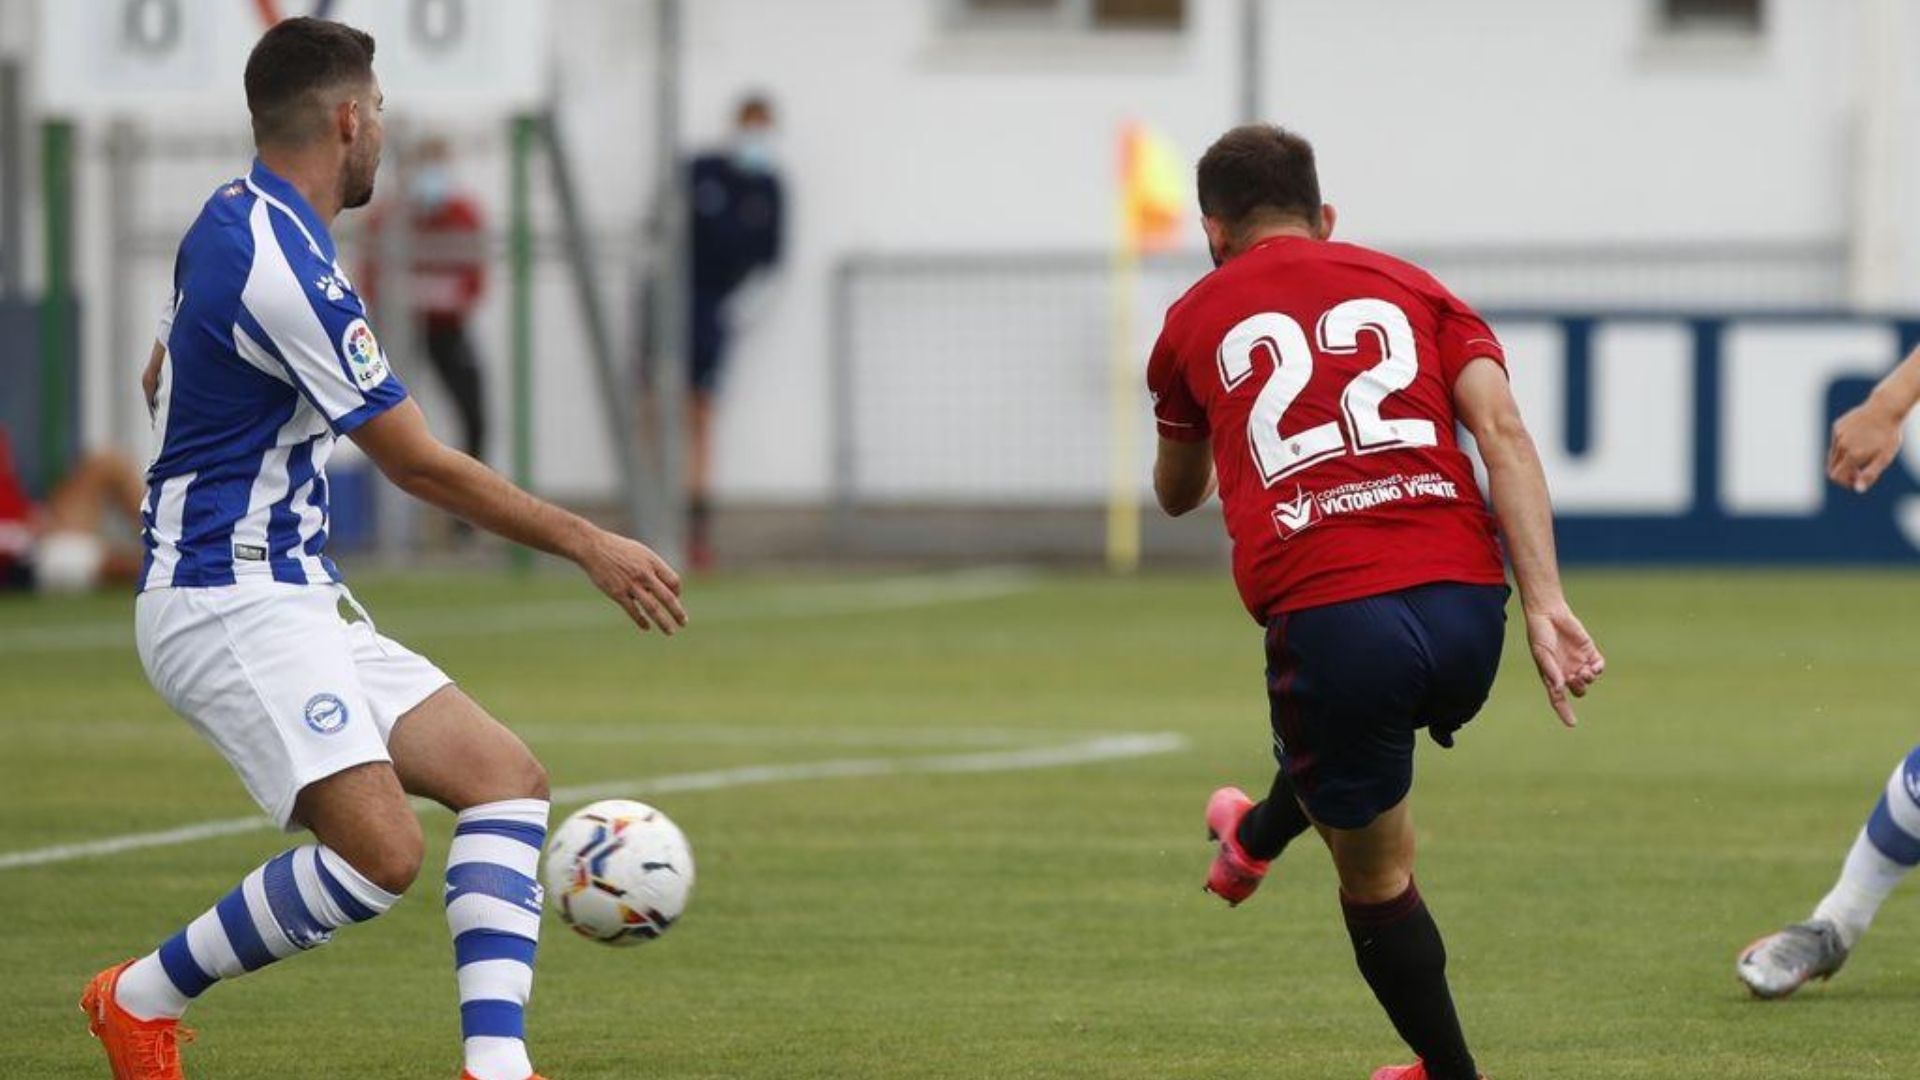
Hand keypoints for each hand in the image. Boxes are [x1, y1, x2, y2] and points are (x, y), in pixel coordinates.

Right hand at [576, 530, 686, 635]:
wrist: (593, 547)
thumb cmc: (619, 549)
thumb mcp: (641, 552)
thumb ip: (653, 568)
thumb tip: (662, 587)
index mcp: (652, 562)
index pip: (674, 581)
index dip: (677, 592)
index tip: (676, 598)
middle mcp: (644, 574)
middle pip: (667, 597)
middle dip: (677, 612)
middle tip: (683, 623)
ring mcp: (631, 584)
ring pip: (652, 607)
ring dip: (663, 622)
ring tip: (670, 632)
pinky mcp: (617, 593)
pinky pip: (633, 610)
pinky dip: (641, 620)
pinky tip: (646, 627)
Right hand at [1523, 603, 1603, 727]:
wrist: (1548, 613)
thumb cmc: (1540, 633)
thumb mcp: (1541, 653)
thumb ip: (1550, 670)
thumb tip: (1560, 687)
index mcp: (1552, 676)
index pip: (1558, 699)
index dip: (1565, 712)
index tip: (1572, 724)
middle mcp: (1566, 671)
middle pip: (1578, 691)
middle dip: (1579, 688)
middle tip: (1576, 678)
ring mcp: (1578, 662)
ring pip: (1589, 680)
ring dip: (1588, 679)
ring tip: (1584, 671)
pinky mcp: (1589, 651)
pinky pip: (1598, 666)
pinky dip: (1598, 669)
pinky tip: (1594, 666)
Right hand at [1828, 396, 1905, 493]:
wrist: (1885, 408)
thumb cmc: (1888, 435)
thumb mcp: (1885, 457)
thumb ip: (1870, 474)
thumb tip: (1858, 489)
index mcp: (1852, 455)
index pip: (1836, 476)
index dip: (1845, 482)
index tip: (1858, 480)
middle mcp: (1841, 445)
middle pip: (1832, 468)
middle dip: (1843, 473)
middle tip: (1860, 471)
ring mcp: (1838, 435)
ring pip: (1833, 455)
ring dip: (1845, 460)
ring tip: (1863, 454)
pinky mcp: (1837, 426)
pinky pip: (1836, 442)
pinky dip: (1844, 446)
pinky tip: (1860, 438)